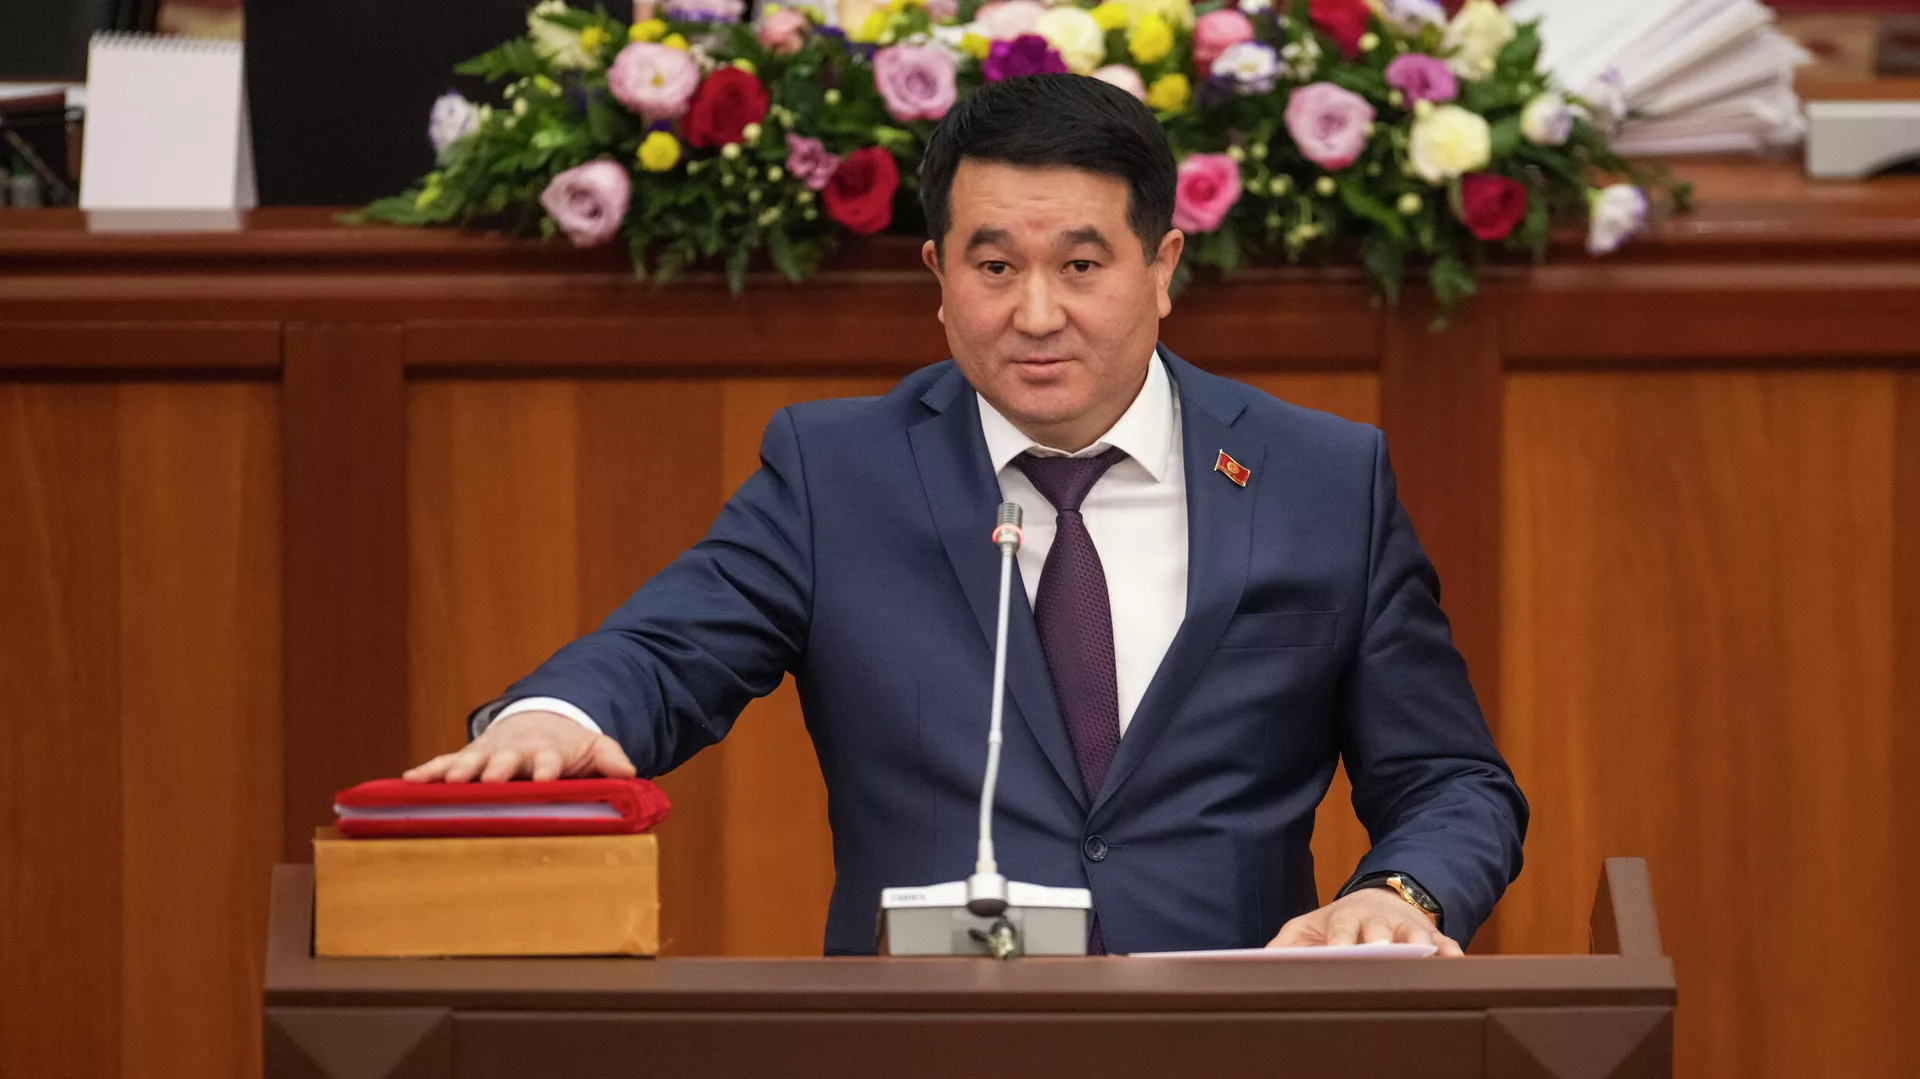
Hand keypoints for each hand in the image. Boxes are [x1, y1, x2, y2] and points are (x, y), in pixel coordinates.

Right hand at [402, 710, 636, 783]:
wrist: (542, 720)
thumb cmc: (568, 746)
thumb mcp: (596, 747)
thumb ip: (611, 758)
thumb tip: (630, 773)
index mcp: (548, 752)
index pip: (549, 762)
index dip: (547, 771)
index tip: (545, 781)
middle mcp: (516, 752)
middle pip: (506, 760)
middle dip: (498, 769)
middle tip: (490, 780)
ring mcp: (489, 753)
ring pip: (472, 760)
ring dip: (460, 770)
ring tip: (446, 781)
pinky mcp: (469, 756)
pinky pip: (445, 762)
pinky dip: (428, 770)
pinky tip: (408, 780)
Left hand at [1268, 887, 1463, 955]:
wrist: (1379, 899)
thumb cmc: (1338, 923)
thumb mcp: (1306, 927)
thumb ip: (1286, 945)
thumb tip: (1262, 962)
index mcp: (1345, 919)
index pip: (1341, 931)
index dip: (1341, 943)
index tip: (1338, 954)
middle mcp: (1377, 921)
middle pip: (1381, 933)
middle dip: (1380, 943)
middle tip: (1380, 955)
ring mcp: (1406, 926)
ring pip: (1416, 935)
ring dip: (1419, 946)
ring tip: (1423, 959)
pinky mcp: (1432, 935)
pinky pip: (1446, 942)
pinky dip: (1451, 952)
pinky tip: (1456, 962)